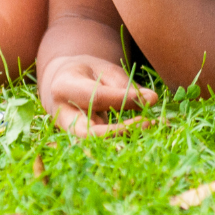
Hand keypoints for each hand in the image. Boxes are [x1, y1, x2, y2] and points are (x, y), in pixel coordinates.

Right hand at [39, 52, 158, 136]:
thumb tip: (152, 99)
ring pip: (96, 144)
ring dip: (125, 139)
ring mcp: (69, 132)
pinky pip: (102, 145)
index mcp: (64, 88)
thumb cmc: (87, 72)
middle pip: (89, 132)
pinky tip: (144, 134)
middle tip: (149, 123)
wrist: (62, 82)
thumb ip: (125, 85)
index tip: (149, 99)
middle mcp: (62, 115)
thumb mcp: (104, 70)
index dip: (124, 100)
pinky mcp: (80, 141)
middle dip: (120, 132)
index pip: (95, 98)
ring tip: (151, 128)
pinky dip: (124, 141)